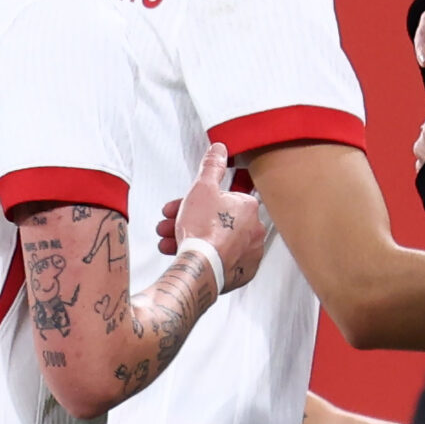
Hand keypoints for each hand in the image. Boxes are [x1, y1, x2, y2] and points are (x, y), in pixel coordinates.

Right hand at [169, 142, 266, 290]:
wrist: (200, 267)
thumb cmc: (203, 230)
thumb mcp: (202, 188)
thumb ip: (211, 166)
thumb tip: (219, 149)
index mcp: (249, 208)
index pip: (220, 198)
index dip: (195, 200)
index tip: (180, 206)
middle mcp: (255, 230)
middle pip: (216, 220)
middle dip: (188, 220)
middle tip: (169, 224)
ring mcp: (250, 254)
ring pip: (216, 242)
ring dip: (191, 238)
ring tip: (170, 241)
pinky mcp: (242, 273)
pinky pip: (221, 260)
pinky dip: (205, 257)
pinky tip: (188, 254)